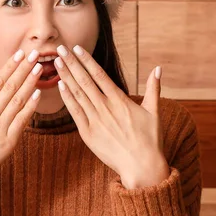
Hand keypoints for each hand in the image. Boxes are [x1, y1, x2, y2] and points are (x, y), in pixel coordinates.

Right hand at [0, 48, 43, 207]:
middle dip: (24, 69)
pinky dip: (30, 107)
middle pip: (10, 87)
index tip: (20, 54)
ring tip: (40, 69)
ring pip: (18, 101)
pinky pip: (21, 122)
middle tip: (35, 54)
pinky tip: (37, 94)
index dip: (10, 66)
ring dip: (30, 83)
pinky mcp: (6, 143)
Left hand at [54, 45, 169, 188]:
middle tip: (60, 49)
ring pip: (78, 94)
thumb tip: (158, 68)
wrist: (142, 167)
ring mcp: (96, 120)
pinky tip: (60, 85)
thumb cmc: (150, 140)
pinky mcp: (88, 134)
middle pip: (85, 81)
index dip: (87, 60)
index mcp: (120, 100)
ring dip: (66, 77)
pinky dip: (67, 98)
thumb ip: (153, 88)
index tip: (77, 48)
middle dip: (71, 63)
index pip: (99, 75)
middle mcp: (106, 108)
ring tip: (57, 62)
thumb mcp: (154, 112)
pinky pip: (75, 112)